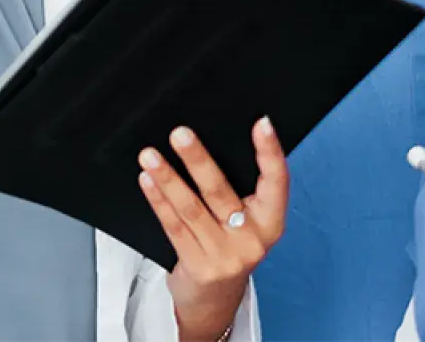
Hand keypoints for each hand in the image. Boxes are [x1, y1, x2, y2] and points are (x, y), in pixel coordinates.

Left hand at [140, 118, 288, 341]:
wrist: (216, 301)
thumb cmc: (230, 245)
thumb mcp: (246, 222)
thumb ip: (238, 191)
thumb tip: (209, 141)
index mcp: (271, 222)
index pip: (277, 183)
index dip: (271, 153)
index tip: (261, 123)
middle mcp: (252, 240)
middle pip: (221, 192)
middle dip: (198, 160)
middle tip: (180, 133)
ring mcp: (225, 256)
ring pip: (191, 209)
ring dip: (168, 179)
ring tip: (149, 155)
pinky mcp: (199, 267)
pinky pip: (174, 228)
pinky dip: (158, 201)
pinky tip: (147, 180)